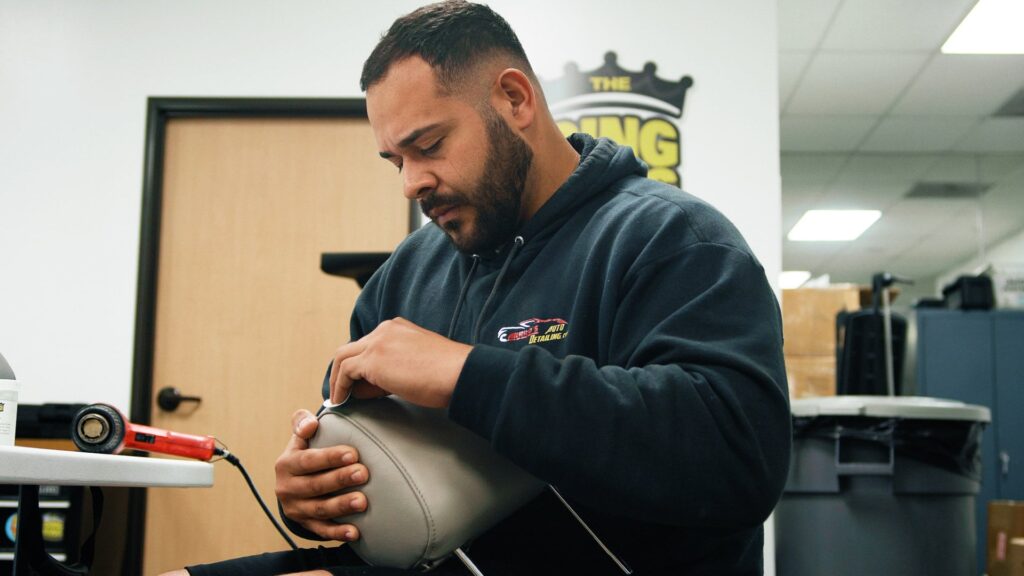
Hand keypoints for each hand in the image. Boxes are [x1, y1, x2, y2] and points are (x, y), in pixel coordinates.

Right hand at [274, 409, 369, 540]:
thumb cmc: (305, 453)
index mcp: (286, 465)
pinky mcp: (305, 525)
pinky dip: (338, 533)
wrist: (293, 483)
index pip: (308, 461)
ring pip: (320, 510)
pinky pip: (322, 531)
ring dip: (341, 507)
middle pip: (315, 486)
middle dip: (340, 480)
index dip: (330, 457)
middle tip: (363, 474)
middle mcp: (287, 489)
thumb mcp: (299, 438)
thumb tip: (311, 424)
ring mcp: (296, 509)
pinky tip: (355, 532)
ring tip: (363, 502)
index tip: (353, 453)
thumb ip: (302, 423)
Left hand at [329, 317, 471, 407]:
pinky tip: (341, 401)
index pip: (369, 344)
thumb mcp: (418, 364)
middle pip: (353, 348)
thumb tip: (372, 386)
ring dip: (338, 379)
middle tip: (342, 390)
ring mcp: (378, 342)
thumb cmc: (448, 374)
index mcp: (398, 328)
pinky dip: (339, 386)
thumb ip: (396, 368)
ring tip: (338, 398)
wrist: (460, 373)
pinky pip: (345, 371)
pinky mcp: (373, 359)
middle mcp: (385, 329)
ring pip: (343, 357)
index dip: (361, 366)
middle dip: (344, 370)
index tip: (359, 384)